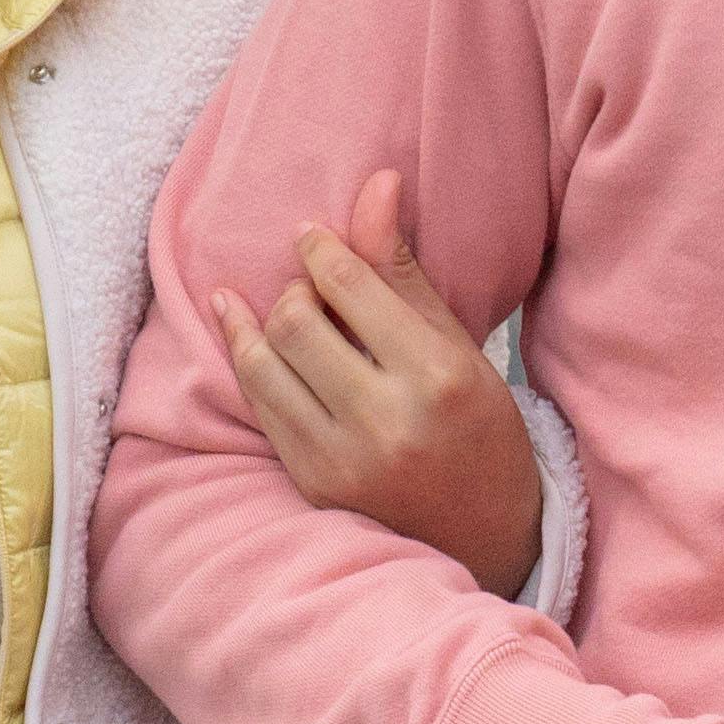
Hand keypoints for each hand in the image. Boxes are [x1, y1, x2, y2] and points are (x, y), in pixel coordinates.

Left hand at [223, 169, 545, 599]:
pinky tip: (241, 331)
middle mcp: (387, 421)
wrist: (483, 538)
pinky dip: (247, 360)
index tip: (312, 237)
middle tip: (310, 286)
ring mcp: (343, 460)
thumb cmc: (478, 431)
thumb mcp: (457, 348)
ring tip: (283, 309)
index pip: (349, 286)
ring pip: (265, 362)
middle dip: (295, 289)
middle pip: (296, 319)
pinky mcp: (311, 485)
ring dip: (263, 322)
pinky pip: (260, 405)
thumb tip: (376, 184)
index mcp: (437, 378)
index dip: (319, 249)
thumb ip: (404, 272)